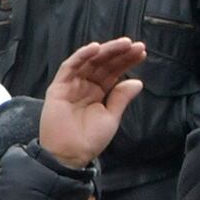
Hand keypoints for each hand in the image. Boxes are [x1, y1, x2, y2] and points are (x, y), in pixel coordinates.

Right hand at [35, 39, 146, 170]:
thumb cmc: (89, 140)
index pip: (114, 71)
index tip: (141, 52)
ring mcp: (72, 85)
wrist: (69, 154)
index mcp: (99, 92)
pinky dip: (81, 56)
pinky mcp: (58, 87)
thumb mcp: (111, 117)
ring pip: (89, 61)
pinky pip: (69, 67)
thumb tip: (137, 81)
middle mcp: (85, 86)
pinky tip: (95, 48)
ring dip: (105, 51)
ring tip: (122, 44)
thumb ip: (122, 98)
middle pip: (103, 63)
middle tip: (135, 45)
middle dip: (120, 53)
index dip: (127, 61)